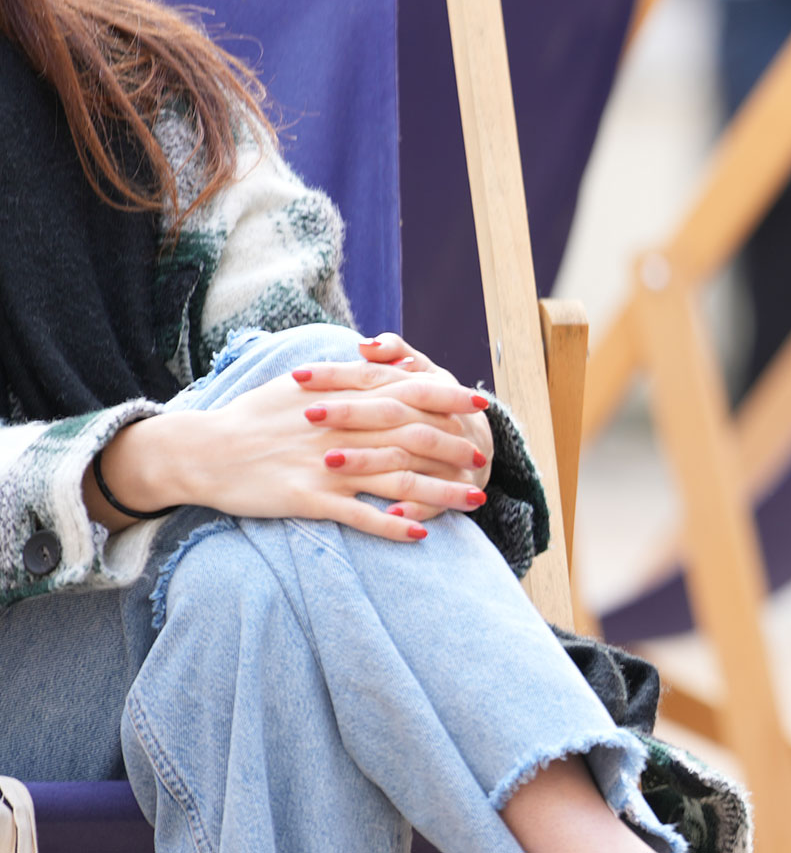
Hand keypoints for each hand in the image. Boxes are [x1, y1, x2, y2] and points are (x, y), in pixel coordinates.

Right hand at [97, 364, 492, 542]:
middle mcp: (342, 428)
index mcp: (342, 398)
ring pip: (398, 480)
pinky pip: (359, 515)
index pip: (409, 392)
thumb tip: (391, 361)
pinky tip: (420, 535)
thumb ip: (350, 376)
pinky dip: (393, 525)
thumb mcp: (303, 384)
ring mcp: (327, 465)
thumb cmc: (253, 415)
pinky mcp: (309, 498)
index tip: (480, 405)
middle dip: (455, 449)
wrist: (201, 449)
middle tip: (484, 461)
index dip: (449, 399)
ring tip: (473, 502)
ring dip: (441, 493)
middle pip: (414, 437)